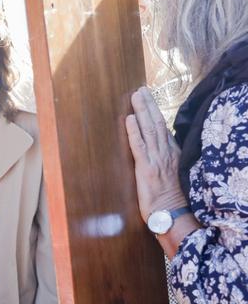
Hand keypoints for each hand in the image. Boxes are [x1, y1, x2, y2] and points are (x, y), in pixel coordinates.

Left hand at [125, 86, 187, 222]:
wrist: (172, 214)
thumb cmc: (172, 199)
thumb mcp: (173, 175)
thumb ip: (168, 161)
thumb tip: (161, 153)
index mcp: (172, 154)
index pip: (163, 128)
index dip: (156, 113)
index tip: (150, 98)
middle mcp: (166, 152)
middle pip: (157, 123)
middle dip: (149, 105)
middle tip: (141, 89)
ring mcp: (156, 159)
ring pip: (149, 129)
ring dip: (142, 111)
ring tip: (136, 95)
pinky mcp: (146, 168)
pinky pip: (139, 146)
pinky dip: (133, 131)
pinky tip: (130, 118)